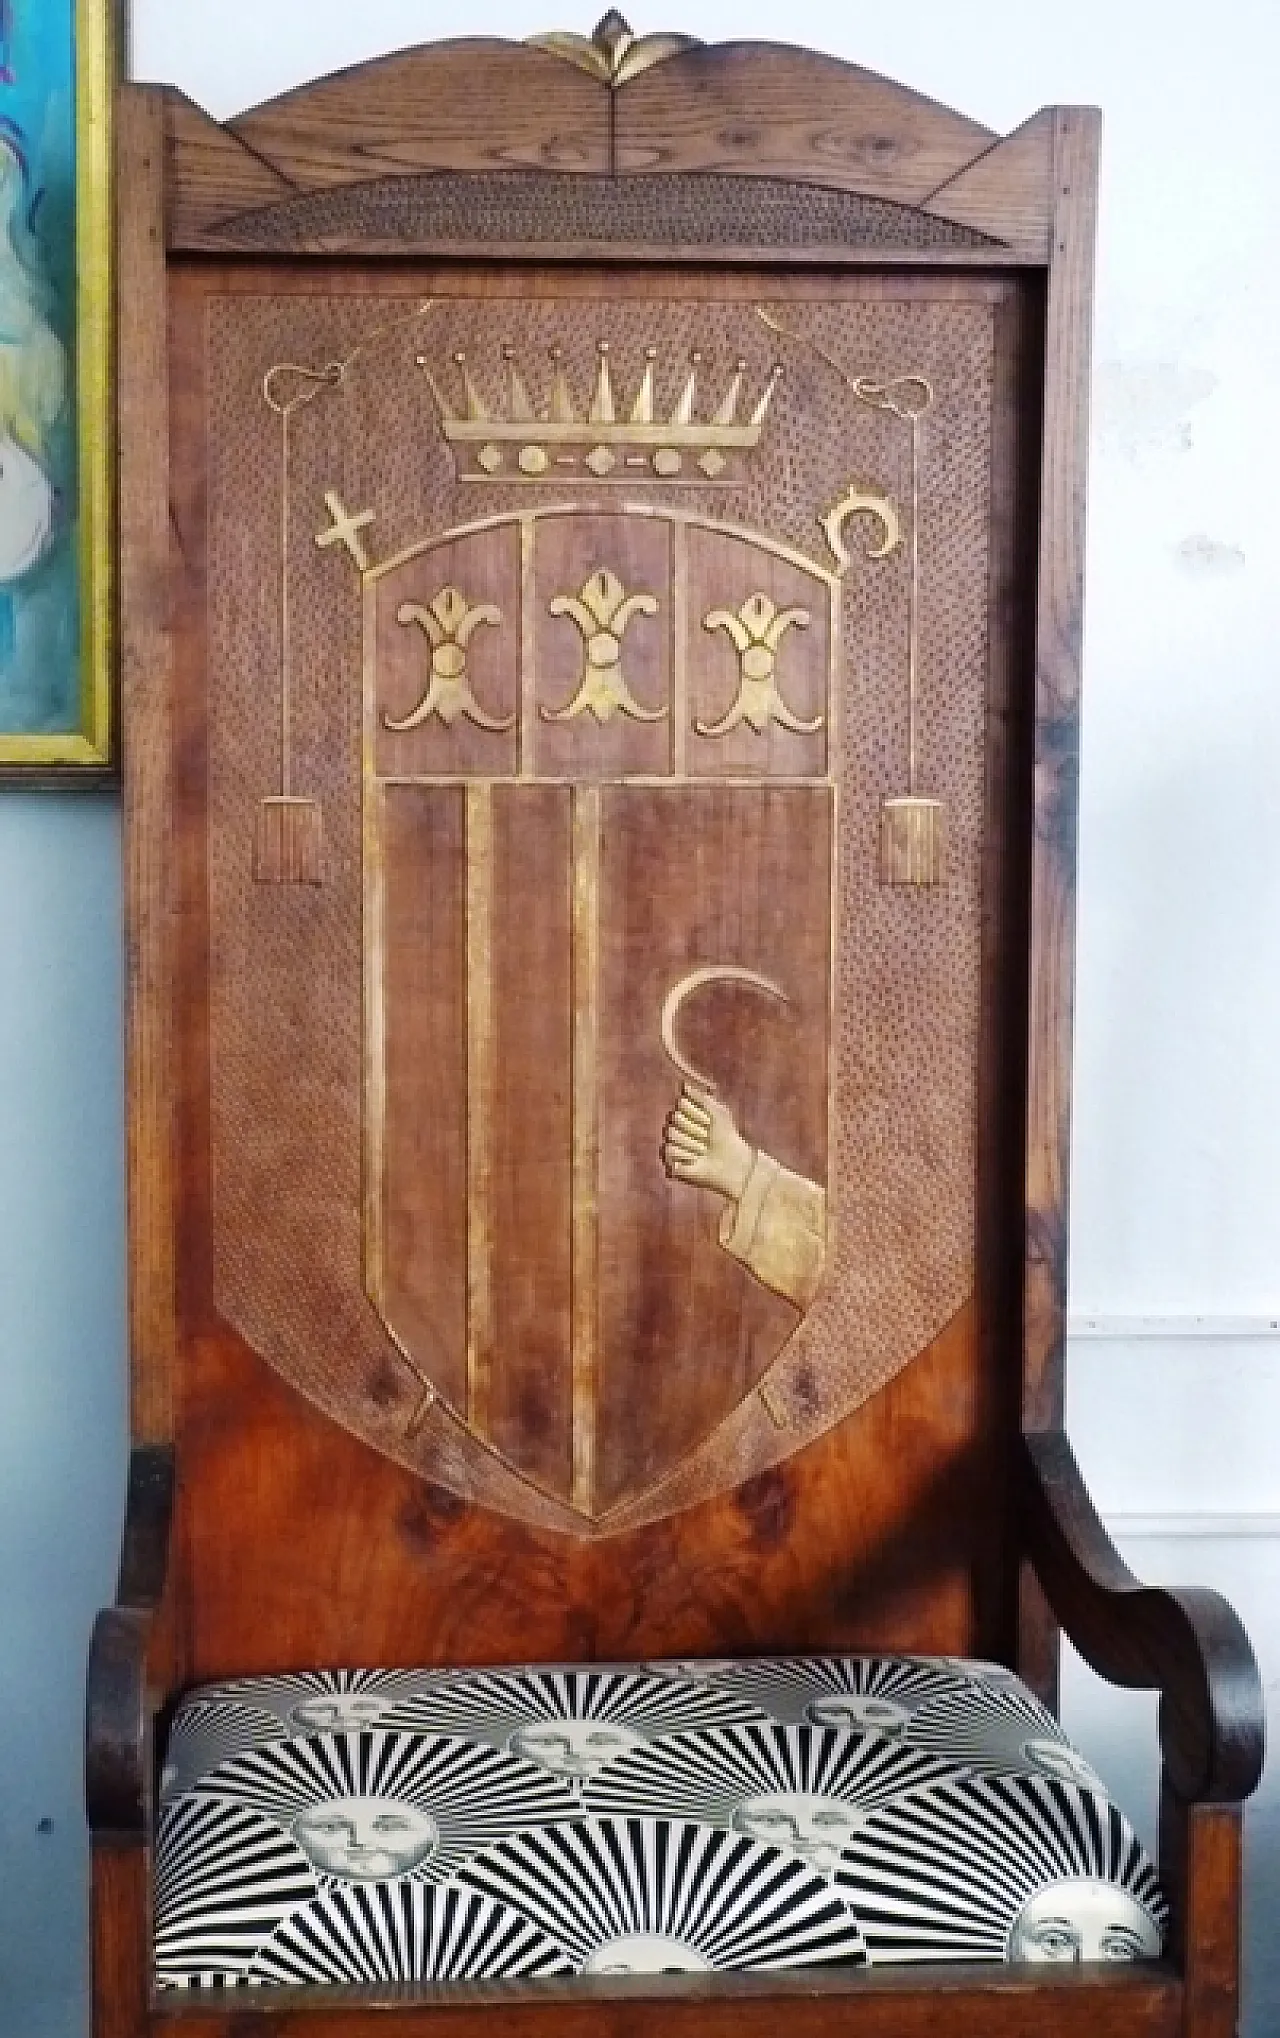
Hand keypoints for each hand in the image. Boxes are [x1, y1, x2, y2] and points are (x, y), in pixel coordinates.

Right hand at [661, 1084, 753, 1203]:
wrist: (732, 1164)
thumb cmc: (727, 1137)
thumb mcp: (718, 1113)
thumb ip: (701, 1098)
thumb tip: (684, 1085)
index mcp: (686, 1116)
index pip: (681, 1104)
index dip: (698, 1113)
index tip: (710, 1122)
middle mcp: (677, 1129)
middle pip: (675, 1118)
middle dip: (695, 1128)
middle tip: (707, 1139)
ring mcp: (673, 1145)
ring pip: (672, 1134)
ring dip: (692, 1143)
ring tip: (703, 1152)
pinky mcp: (671, 1162)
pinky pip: (669, 1151)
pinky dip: (685, 1155)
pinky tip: (696, 1161)